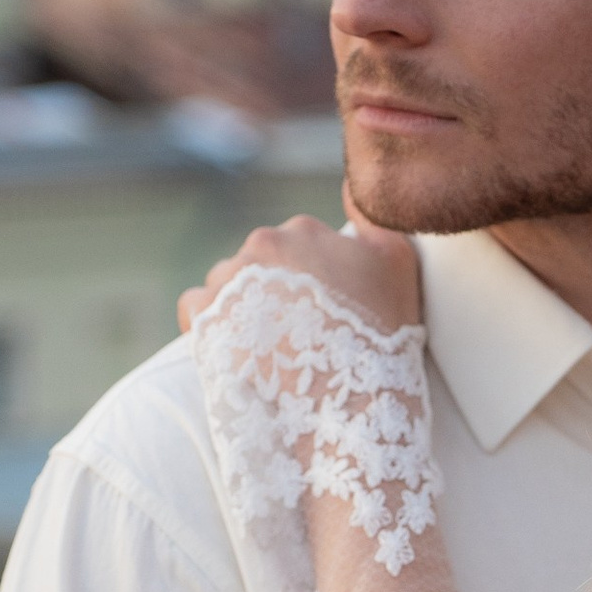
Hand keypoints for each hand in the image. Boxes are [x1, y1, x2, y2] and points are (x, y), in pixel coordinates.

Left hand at [179, 207, 422, 337]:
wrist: (347, 405)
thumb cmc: (380, 338)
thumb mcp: (397, 264)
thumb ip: (372, 219)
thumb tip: (349, 185)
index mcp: (303, 230)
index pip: (297, 246)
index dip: (311, 281)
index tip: (321, 314)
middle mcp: (261, 245)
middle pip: (259, 263)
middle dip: (274, 293)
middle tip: (296, 337)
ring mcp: (229, 279)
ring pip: (227, 284)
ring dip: (241, 308)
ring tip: (267, 349)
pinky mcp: (203, 316)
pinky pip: (195, 308)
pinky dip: (208, 325)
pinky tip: (234, 350)